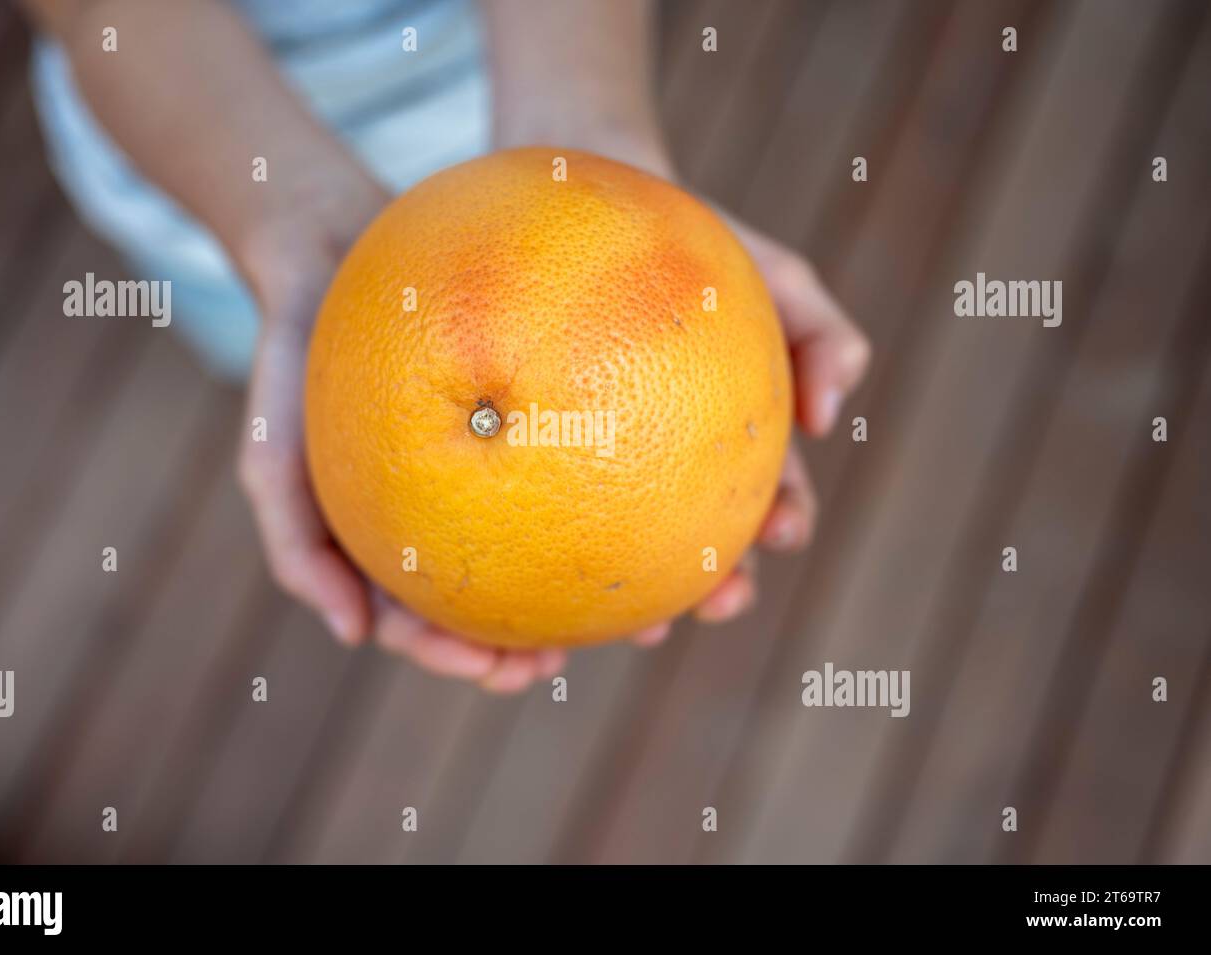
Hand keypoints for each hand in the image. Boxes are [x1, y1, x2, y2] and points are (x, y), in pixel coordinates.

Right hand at [234, 187, 579, 692]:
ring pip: (542, 542)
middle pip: (489, 600)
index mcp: (388, 537)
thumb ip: (295, 546)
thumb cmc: (293, 365)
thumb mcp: (270, 453)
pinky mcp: (523, 409)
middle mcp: (440, 511)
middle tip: (559, 660)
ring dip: (583, 589)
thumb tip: (351, 637)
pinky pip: (570, 457)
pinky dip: (608, 492)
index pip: (423, 622)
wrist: (328, 254)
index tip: (496, 671)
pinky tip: (652, 505)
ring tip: (628, 612)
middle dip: (525, 646)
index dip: (459, 656)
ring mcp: (482, 464)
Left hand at [529, 136, 871, 637]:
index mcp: (738, 440)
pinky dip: (560, 553)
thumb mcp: (776, 276)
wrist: (602, 214)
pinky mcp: (552, 459)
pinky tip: (546, 577)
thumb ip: (822, 333)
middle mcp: (682, 466)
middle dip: (722, 586)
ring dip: (646, 598)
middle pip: (709, 544)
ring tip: (640, 623)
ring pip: (632, 549)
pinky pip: (551, 506)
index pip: (773, 495)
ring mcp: (616, 467)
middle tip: (718, 602)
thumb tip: (829, 415)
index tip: (781, 533)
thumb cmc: (698, 249)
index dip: (783, 521)